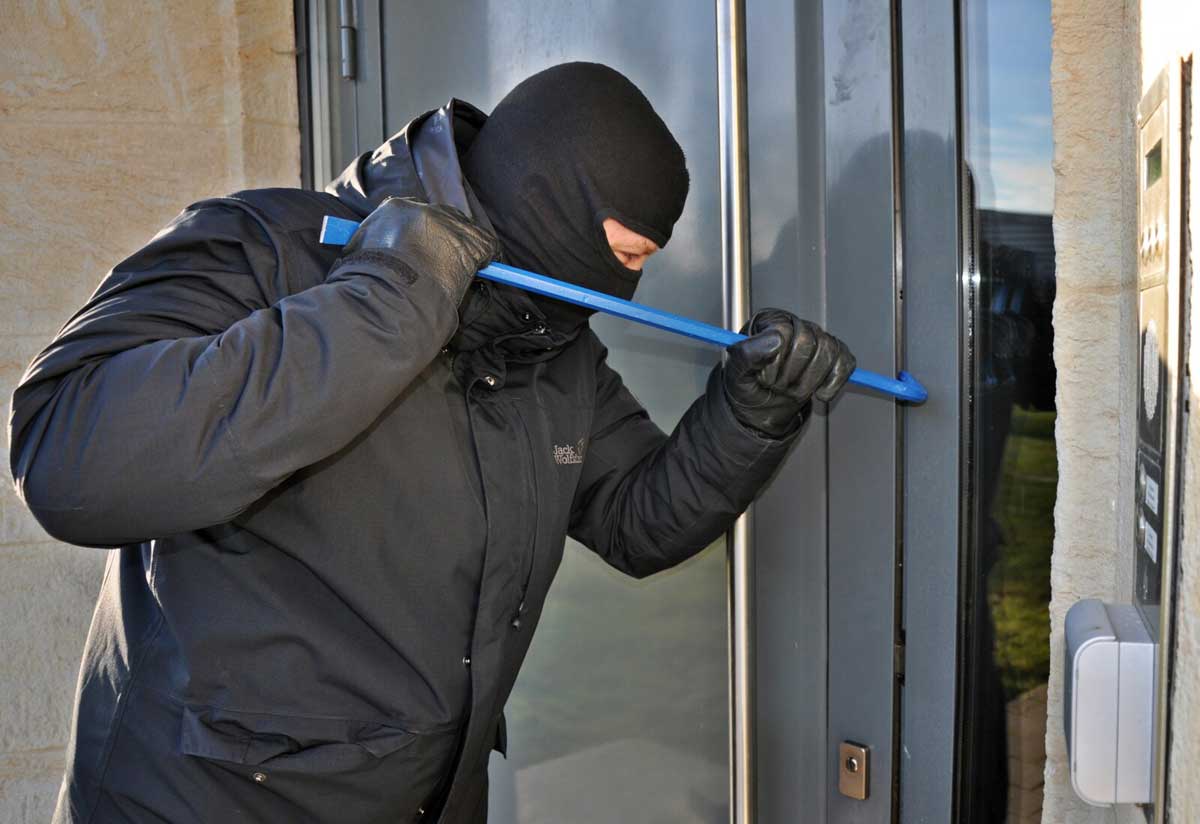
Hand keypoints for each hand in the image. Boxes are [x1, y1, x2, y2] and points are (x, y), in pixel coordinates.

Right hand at [336, 197, 499, 307]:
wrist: (388, 293)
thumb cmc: (368, 279)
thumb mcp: (357, 253)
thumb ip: (367, 243)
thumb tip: (361, 250)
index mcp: (395, 209)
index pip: (416, 213)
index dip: (423, 231)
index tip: (425, 245)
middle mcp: (424, 211)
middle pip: (444, 217)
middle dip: (445, 237)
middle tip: (443, 259)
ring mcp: (450, 226)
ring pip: (466, 230)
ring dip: (464, 248)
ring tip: (459, 268)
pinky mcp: (471, 242)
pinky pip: (487, 246)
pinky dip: (486, 258)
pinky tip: (478, 270)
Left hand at [722, 309, 855, 437]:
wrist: (760, 410)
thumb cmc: (748, 387)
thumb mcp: (736, 374)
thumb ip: (747, 353)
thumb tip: (774, 339)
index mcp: (769, 322)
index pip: (783, 331)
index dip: (776, 361)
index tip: (765, 378)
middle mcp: (795, 325)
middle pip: (809, 341)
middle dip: (792, 374)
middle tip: (778, 386)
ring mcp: (817, 339)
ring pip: (829, 351)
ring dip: (810, 381)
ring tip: (792, 389)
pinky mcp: (833, 356)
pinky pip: (845, 362)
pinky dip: (833, 383)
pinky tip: (818, 392)